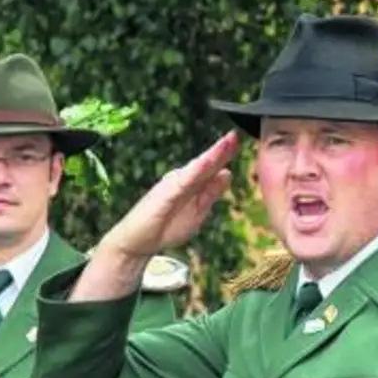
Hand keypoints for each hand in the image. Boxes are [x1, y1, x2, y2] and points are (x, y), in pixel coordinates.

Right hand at [98, 132, 238, 258]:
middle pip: (206, 163)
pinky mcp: (164, 194)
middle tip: (237, 135)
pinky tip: (206, 162)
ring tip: (227, 142)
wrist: (137, 242)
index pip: (211, 167)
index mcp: (191, 183)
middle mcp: (182, 179)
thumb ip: (210, 193)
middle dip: (222, 149)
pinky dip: (195, 171)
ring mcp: (173, 185)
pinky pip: (182, 182)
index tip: (240, 142)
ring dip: (212, 155)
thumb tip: (227, 174)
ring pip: (196, 168)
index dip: (226, 155)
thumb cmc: (165, 227)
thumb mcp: (197, 211)